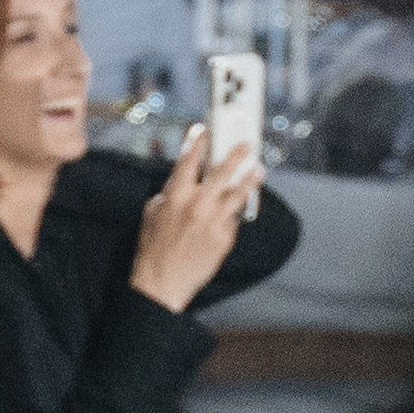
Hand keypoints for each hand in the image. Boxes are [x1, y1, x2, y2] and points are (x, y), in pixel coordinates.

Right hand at [130, 124, 261, 313]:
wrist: (162, 283)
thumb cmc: (154, 248)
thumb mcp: (153, 213)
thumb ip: (170, 192)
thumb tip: (183, 180)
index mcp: (175, 195)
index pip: (189, 160)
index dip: (197, 141)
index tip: (204, 129)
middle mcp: (197, 204)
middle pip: (222, 171)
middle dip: (236, 155)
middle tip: (247, 145)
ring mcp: (213, 221)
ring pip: (238, 195)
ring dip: (250, 180)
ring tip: (259, 170)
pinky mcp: (224, 238)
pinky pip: (233, 219)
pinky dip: (234, 212)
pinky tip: (238, 207)